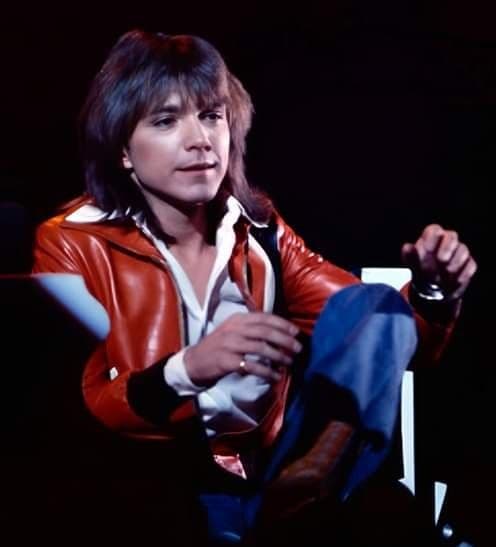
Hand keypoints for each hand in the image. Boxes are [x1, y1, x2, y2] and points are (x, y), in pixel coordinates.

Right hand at [184, 312, 301, 386]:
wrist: (194, 362)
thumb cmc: (219, 347)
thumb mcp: (233, 331)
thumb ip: (252, 329)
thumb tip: (280, 334)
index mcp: (237, 319)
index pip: (264, 317)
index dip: (282, 324)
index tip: (296, 332)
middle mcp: (233, 329)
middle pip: (264, 332)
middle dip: (284, 340)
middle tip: (298, 348)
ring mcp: (229, 345)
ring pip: (260, 348)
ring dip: (278, 356)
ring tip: (290, 363)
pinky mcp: (226, 361)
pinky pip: (251, 366)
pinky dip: (267, 372)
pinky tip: (276, 377)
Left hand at [401, 224, 476, 300]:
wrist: (432, 289)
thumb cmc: (422, 271)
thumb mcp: (413, 265)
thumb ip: (410, 256)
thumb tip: (407, 247)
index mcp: (431, 239)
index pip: (434, 230)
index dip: (431, 238)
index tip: (428, 249)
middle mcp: (446, 242)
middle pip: (452, 235)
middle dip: (447, 247)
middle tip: (441, 260)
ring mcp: (459, 252)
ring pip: (463, 249)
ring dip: (456, 261)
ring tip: (447, 271)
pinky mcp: (468, 264)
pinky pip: (470, 265)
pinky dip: (463, 273)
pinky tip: (456, 280)